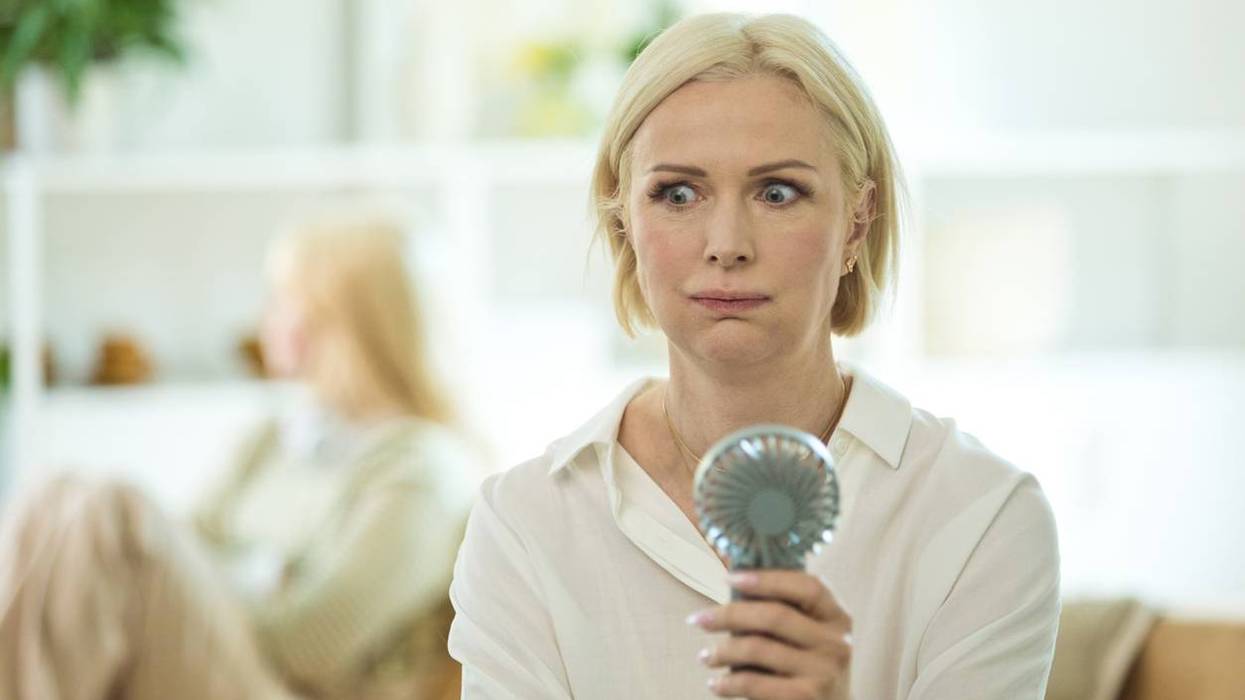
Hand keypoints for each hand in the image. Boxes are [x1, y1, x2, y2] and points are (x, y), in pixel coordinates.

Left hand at [688, 570, 851, 699]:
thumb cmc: (808, 669)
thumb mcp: (808, 636)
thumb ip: (783, 609)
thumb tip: (733, 578)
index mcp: (837, 618)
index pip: (808, 587)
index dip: (768, 579)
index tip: (729, 577)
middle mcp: (837, 643)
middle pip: (775, 616)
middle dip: (729, 614)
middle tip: (698, 619)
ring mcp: (824, 672)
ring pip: (758, 648)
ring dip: (722, 651)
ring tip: (705, 657)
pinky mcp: (806, 698)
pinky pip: (755, 683)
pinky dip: (728, 683)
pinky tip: (716, 684)